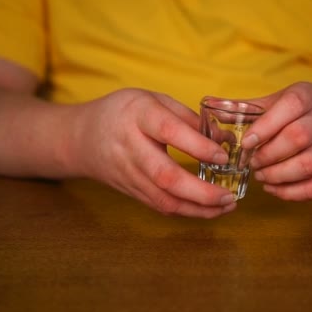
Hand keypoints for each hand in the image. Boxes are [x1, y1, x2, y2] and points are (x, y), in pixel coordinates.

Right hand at [72, 88, 236, 217]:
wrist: (82, 137)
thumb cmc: (124, 113)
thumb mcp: (153, 100)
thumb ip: (187, 118)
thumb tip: (224, 139)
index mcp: (138, 115)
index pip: (169, 132)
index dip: (197, 146)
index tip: (223, 156)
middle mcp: (130, 147)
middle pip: (166, 176)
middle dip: (202, 192)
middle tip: (229, 196)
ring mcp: (128, 173)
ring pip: (163, 199)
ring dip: (198, 209)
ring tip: (227, 206)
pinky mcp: (130, 191)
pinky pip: (160, 206)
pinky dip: (186, 211)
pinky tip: (208, 210)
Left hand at [241, 82, 311, 200]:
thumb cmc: (300, 115)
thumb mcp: (278, 102)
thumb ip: (247, 108)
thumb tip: (209, 104)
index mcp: (310, 97)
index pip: (292, 105)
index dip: (266, 126)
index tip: (246, 142)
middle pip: (299, 137)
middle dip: (269, 154)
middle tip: (251, 162)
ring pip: (308, 164)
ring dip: (277, 175)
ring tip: (260, 175)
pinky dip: (289, 192)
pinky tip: (273, 187)